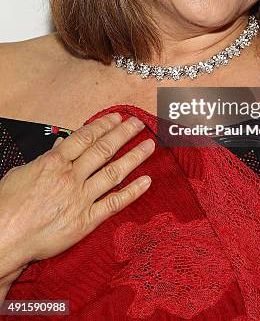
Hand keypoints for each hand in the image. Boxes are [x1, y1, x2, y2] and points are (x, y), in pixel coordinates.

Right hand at [0, 112, 153, 275]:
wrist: (4, 238)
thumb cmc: (8, 205)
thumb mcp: (23, 172)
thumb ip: (47, 157)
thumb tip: (61, 143)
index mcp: (54, 162)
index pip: (85, 137)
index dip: (104, 125)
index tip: (118, 117)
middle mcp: (71, 177)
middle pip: (103, 149)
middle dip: (124, 134)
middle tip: (139, 123)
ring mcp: (81, 198)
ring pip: (114, 172)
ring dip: (134, 157)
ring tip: (149, 145)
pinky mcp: (86, 221)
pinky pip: (114, 203)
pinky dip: (133, 192)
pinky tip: (147, 181)